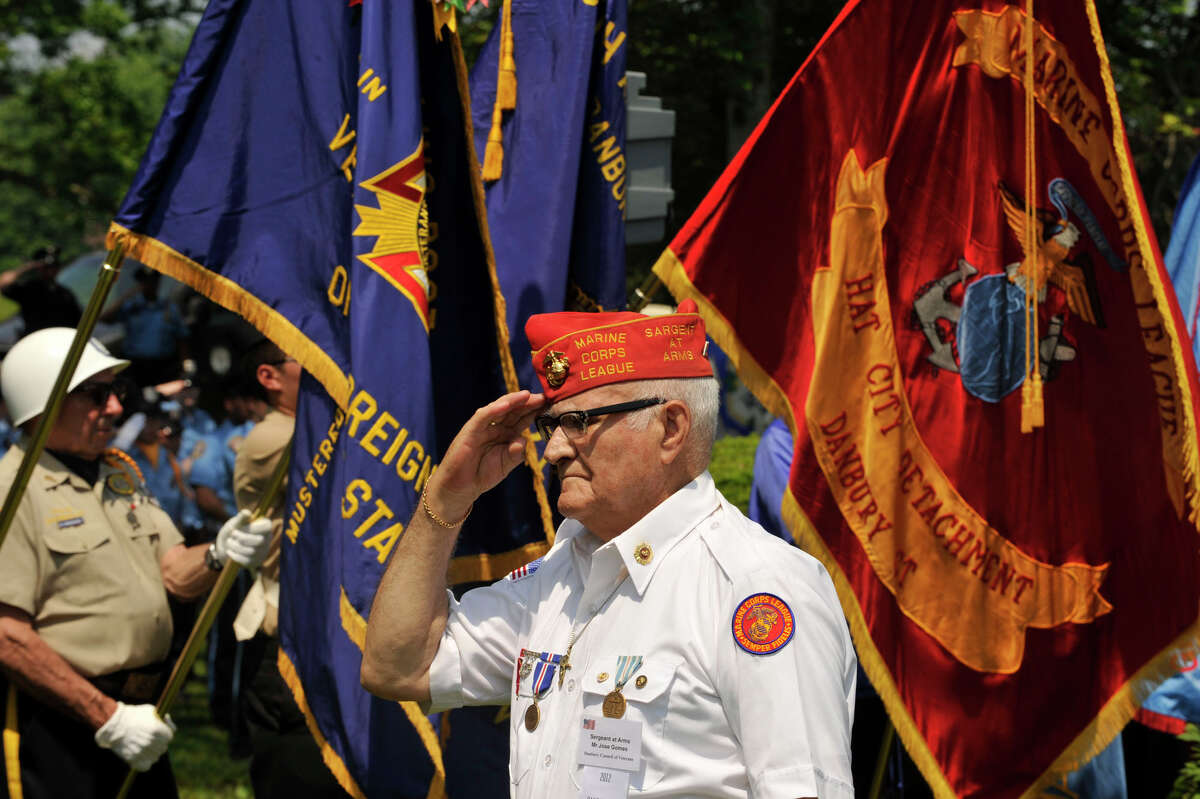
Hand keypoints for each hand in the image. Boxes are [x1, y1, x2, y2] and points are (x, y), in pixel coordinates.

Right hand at [94, 702, 175, 770]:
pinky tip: (142, 756)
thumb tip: (166, 720)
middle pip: (163, 748)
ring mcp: (141, 751)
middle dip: (159, 743)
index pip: (169, 737)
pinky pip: (146, 766)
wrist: (113, 724)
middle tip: (152, 739)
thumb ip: (161, 717)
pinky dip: (145, 763)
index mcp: (157, 730)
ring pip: (155, 757)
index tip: (162, 733)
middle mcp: (150, 742)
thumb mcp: (150, 710)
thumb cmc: (132, 715)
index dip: (166, 734)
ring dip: (153, 753)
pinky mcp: (133, 759)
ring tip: (146, 747)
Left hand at [214, 509, 272, 568]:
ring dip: (236, 546)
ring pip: (251, 551)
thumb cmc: (234, 530)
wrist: (227, 545)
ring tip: (228, 541)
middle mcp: (266, 540)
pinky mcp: (255, 562)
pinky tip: (229, 551)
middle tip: (232, 534)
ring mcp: (262, 552)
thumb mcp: (236, 522)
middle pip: (259, 541)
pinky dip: (235, 555)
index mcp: (265, 527)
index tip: (241, 527)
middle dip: (242, 537)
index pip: (267, 527)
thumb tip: (246, 512)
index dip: (254, 528)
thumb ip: (240, 518)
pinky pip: (246, 560)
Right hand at [425, 391, 545, 518]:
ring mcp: (482, 427)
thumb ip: (515, 454)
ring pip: (499, 408)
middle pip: (513, 410)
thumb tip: (524, 441)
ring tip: (528, 395)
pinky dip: (494, 409)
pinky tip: (507, 404)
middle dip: (528, 403)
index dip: (535, 411)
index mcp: (506, 434)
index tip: (551, 405)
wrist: (461, 487)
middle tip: (545, 395)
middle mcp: (495, 427)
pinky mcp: (470, 431)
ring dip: (513, 400)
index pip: (522, 419)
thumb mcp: (505, 465)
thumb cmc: (482, 475)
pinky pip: (483, 417)